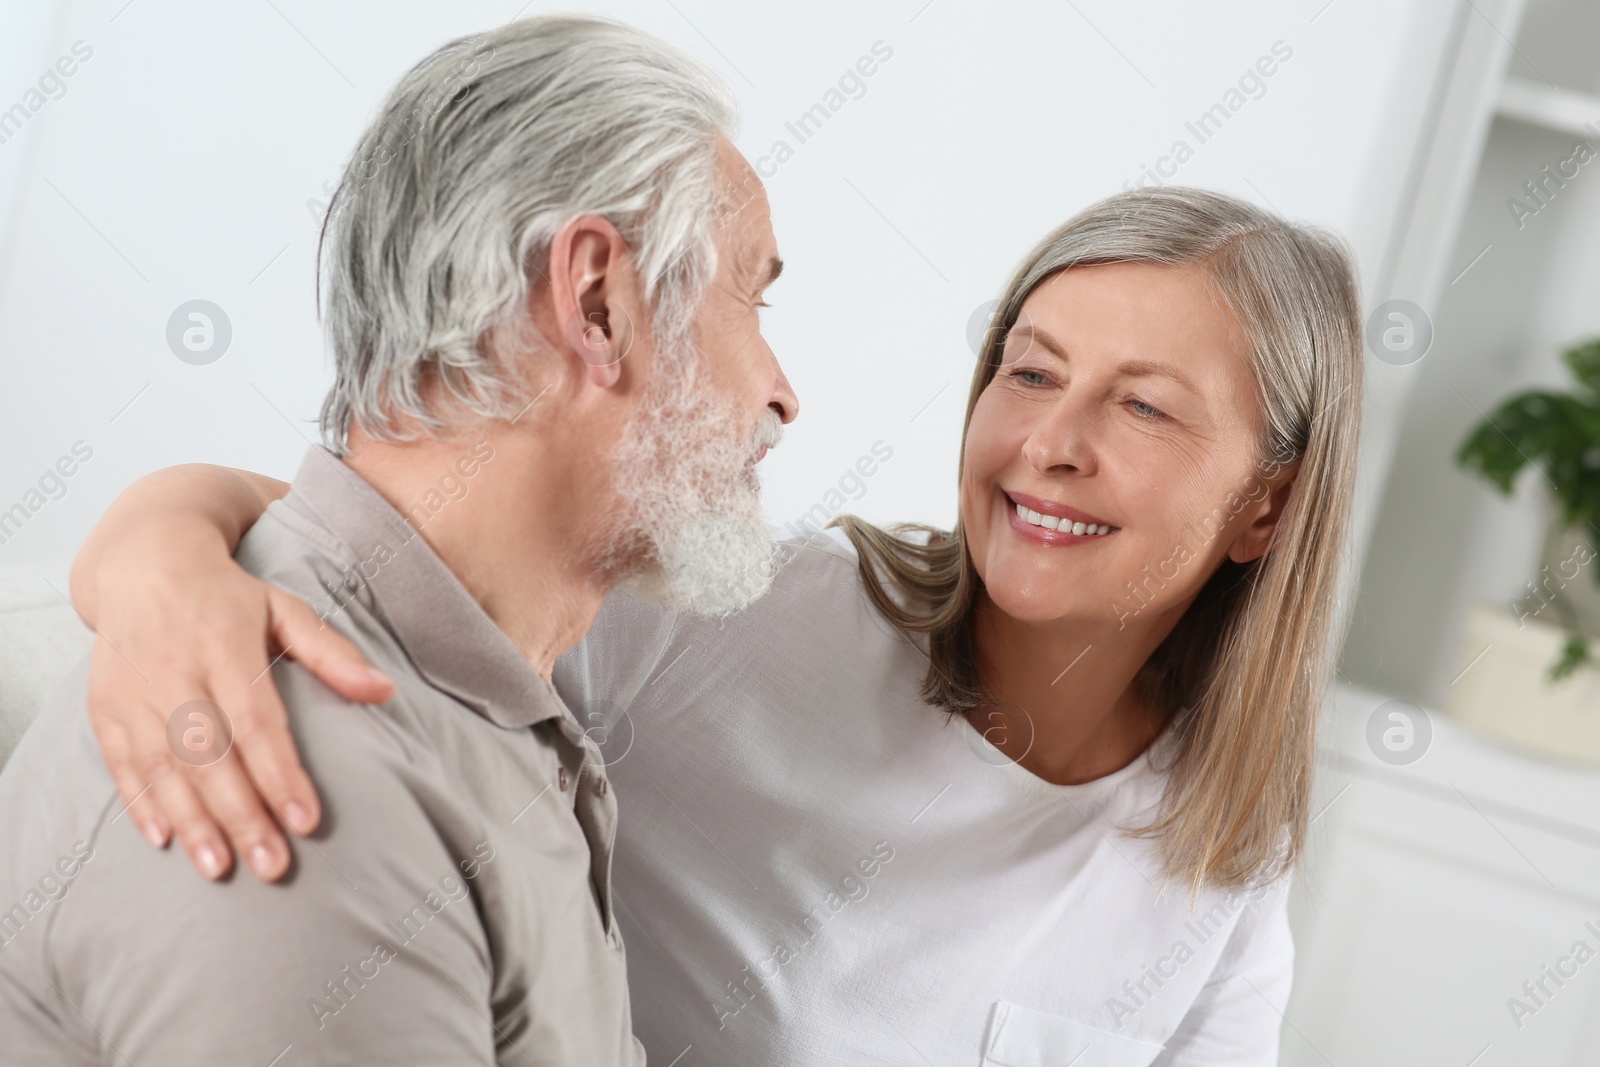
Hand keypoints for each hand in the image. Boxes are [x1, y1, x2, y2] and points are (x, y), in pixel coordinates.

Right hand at [86, 524, 393, 880]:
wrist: (144, 565)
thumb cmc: (229, 597)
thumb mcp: (286, 610)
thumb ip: (333, 654)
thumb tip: (387, 692)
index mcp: (226, 644)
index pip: (257, 721)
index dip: (281, 774)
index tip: (308, 822)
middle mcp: (175, 668)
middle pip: (209, 754)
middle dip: (241, 814)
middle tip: (272, 864)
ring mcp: (133, 690)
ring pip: (162, 766)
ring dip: (191, 821)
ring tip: (220, 868)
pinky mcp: (104, 706)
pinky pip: (120, 762)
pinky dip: (140, 804)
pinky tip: (164, 841)